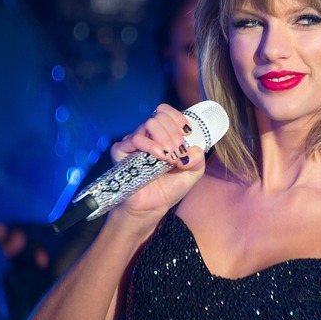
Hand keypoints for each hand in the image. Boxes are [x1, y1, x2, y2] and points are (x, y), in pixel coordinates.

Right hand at [108, 104, 206, 226]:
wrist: (153, 207)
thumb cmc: (170, 188)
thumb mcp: (193, 172)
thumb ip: (198, 158)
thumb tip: (192, 148)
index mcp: (163, 134)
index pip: (166, 112)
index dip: (178, 118)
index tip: (187, 132)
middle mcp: (148, 135)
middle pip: (160, 117)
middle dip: (175, 134)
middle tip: (179, 152)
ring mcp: (134, 141)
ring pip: (150, 123)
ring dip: (166, 139)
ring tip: (171, 158)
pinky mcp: (122, 151)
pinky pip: (136, 139)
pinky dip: (152, 146)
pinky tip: (160, 157)